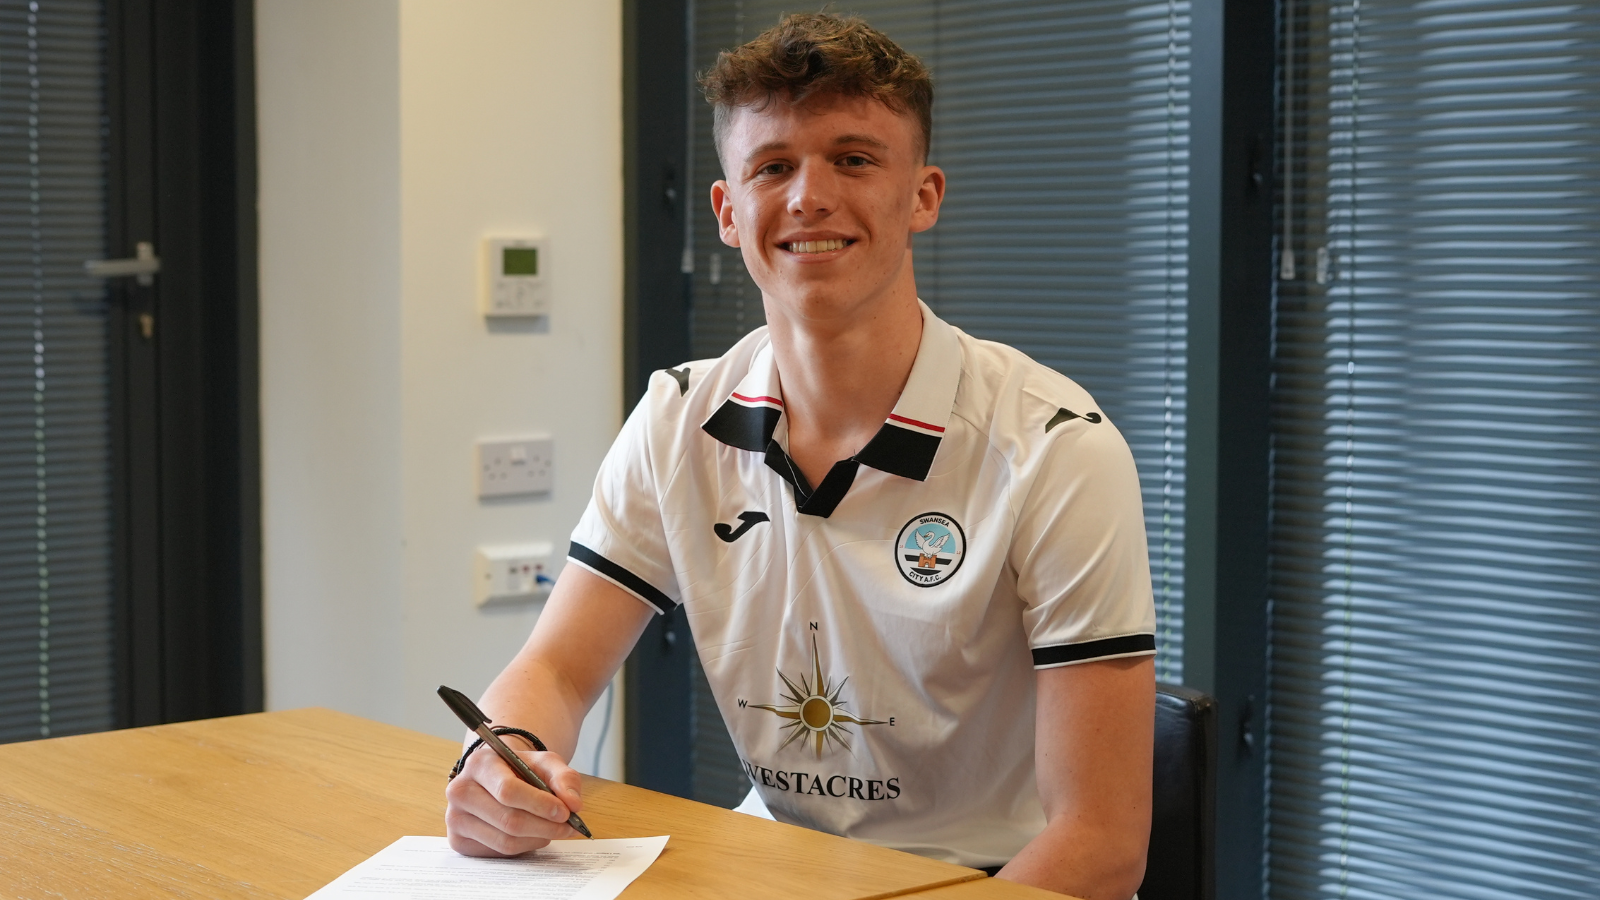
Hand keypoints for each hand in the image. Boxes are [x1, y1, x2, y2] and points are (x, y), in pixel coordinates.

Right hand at [444, 743, 584, 855]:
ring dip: (537, 838)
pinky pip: (498, 853)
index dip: (539, 804)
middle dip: (545, 826)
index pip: (508, 790)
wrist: (497, 778)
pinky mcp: (458, 840)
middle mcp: (460, 790)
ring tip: (553, 829)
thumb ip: (565, 778)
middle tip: (569, 827)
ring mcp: (455, 818)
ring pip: (505, 841)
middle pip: (508, 820)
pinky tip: (532, 834)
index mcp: (479, 764)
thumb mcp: (546, 763)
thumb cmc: (521, 770)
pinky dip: (524, 847)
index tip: (565, 812)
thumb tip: (573, 804)